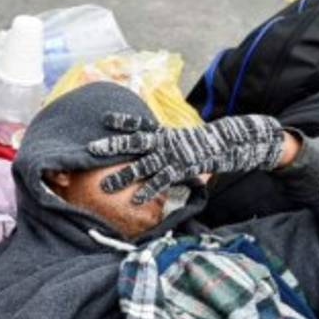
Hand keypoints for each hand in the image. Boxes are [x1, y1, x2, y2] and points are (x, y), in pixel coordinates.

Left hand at [87, 114, 286, 203]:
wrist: (228, 143)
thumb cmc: (203, 144)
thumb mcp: (182, 139)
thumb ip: (167, 143)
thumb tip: (154, 145)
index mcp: (163, 133)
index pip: (139, 124)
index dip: (121, 121)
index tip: (102, 118)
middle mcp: (163, 142)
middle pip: (132, 143)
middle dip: (111, 146)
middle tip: (90, 149)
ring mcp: (170, 156)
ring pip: (141, 166)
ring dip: (122, 176)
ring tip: (104, 186)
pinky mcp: (179, 170)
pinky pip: (160, 181)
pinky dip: (148, 190)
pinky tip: (135, 200)